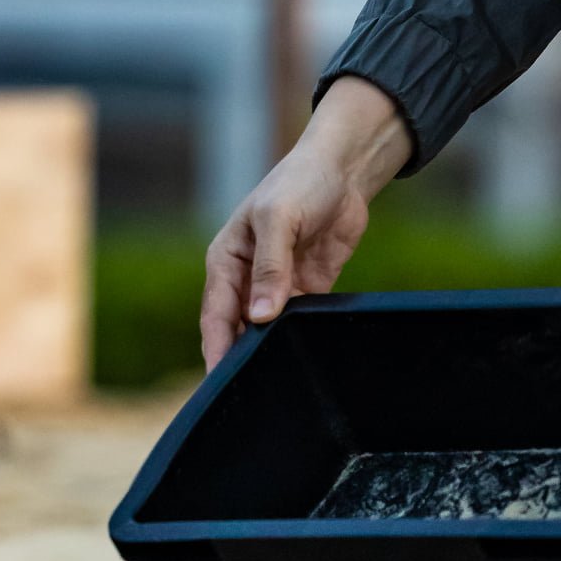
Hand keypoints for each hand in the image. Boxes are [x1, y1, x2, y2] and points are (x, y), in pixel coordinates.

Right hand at [199, 76, 413, 372]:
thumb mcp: (278, 218)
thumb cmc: (300, 182)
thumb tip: (260, 316)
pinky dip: (300, 336)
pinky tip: (305, 354)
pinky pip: (300, 320)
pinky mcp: (309, 288)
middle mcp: (248, 278)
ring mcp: (279, 285)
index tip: (220, 382)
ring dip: (272, 350)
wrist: (345, 169)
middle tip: (251, 391)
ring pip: (268, 330)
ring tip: (279, 381)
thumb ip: (270, 266)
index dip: (216, 349)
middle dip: (242, 358)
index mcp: (226, 261)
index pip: (215, 315)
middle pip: (239, 329)